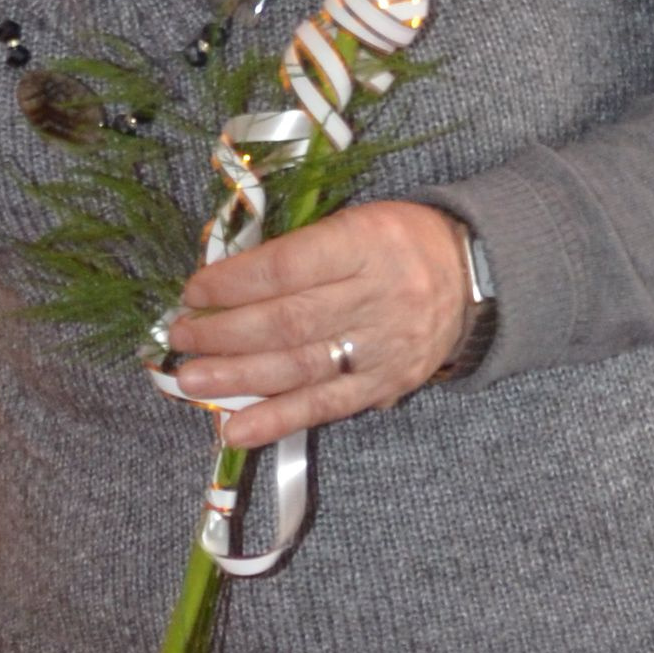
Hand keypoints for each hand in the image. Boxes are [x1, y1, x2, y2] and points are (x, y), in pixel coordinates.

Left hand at [154, 198, 470, 450]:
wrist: (474, 275)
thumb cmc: (398, 241)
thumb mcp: (355, 221)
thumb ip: (297, 251)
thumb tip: (223, 284)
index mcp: (367, 243)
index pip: (288, 268)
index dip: (234, 283)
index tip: (193, 292)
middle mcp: (377, 297)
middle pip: (289, 321)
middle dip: (225, 333)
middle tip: (179, 339)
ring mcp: (383, 348)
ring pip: (300, 367)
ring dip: (238, 377)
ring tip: (191, 380)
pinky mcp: (386, 386)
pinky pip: (325, 407)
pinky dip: (277, 420)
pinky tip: (234, 431)